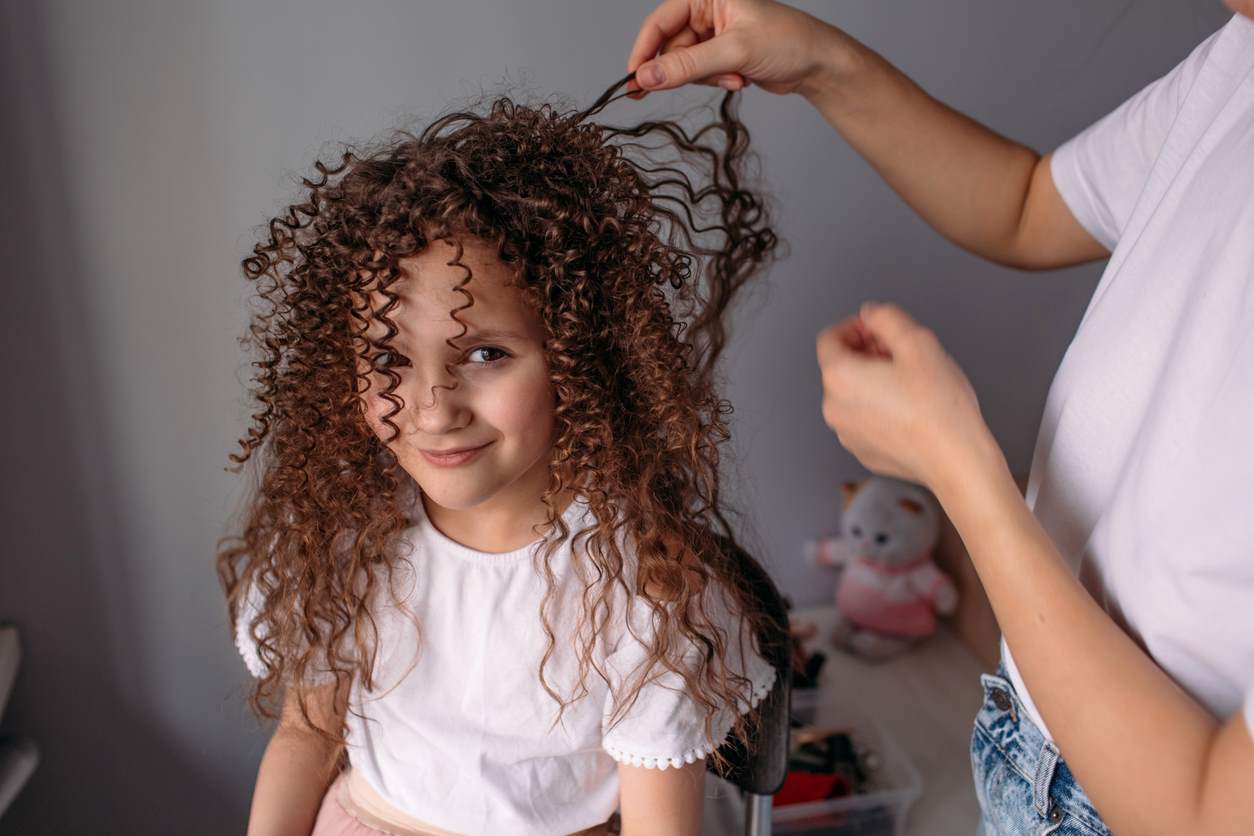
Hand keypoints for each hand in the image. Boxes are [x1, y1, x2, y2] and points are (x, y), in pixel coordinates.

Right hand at [625, 0, 838, 96]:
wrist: (818, 63)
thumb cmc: (786, 42)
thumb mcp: (734, 52)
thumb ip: (688, 66)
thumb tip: (647, 77)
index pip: (660, 22)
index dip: (644, 52)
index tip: (635, 81)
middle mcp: (707, 11)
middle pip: (670, 47)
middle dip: (684, 71)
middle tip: (679, 87)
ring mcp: (713, 35)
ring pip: (685, 66)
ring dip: (706, 79)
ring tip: (735, 78)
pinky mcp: (721, 56)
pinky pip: (701, 75)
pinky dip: (717, 82)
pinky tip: (741, 80)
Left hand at [815, 301, 999, 493]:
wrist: (956, 459)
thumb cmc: (940, 409)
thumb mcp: (918, 342)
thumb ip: (887, 317)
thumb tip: (871, 314)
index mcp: (840, 378)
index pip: (829, 338)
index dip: (856, 327)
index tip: (879, 330)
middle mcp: (834, 407)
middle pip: (840, 365)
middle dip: (867, 353)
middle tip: (901, 354)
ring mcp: (846, 433)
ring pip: (852, 393)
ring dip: (873, 380)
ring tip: (909, 382)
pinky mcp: (862, 450)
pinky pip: (863, 418)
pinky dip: (878, 407)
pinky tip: (909, 408)